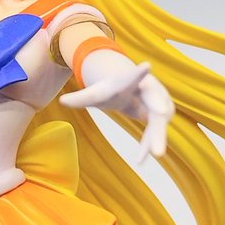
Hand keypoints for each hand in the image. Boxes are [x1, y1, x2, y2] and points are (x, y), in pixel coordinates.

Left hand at [59, 62, 174, 161]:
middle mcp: (149, 89)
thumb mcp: (95, 93)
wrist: (127, 86)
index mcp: (131, 80)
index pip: (134, 76)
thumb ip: (81, 98)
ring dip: (157, 137)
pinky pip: (156, 131)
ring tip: (151, 154)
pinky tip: (140, 159)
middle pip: (157, 103)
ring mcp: (158, 102)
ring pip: (159, 121)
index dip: (139, 73)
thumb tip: (62, 101)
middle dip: (159, 113)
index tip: (147, 66)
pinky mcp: (159, 115)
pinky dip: (149, 144)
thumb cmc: (110, 88)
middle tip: (162, 122)